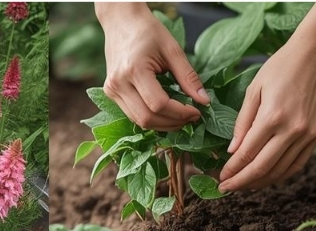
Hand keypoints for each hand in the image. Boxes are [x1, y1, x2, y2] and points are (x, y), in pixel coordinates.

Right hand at [97, 2, 209, 131]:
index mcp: (134, 70)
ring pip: (139, 121)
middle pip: (147, 118)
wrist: (121, 21)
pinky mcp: (111, 93)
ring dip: (162, 124)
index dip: (180, 112)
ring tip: (181, 117)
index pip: (158, 104)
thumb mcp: (172, 50)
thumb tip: (204, 101)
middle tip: (191, 118)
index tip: (197, 112)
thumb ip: (188, 77)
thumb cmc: (148, 31)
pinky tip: (166, 113)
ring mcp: (112, 90)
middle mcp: (118, 83)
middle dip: (172, 123)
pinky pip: (132, 115)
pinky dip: (151, 118)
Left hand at [218, 38, 315, 191]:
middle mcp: (292, 129)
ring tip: (244, 186)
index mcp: (272, 116)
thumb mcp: (254, 90)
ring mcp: (308, 134)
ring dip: (260, 182)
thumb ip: (242, 123)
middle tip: (227, 188)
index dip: (232, 170)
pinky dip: (281, 174)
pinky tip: (267, 177)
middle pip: (262, 168)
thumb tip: (232, 152)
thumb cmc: (281, 66)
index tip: (220, 179)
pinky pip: (298, 163)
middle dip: (241, 182)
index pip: (247, 154)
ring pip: (281, 170)